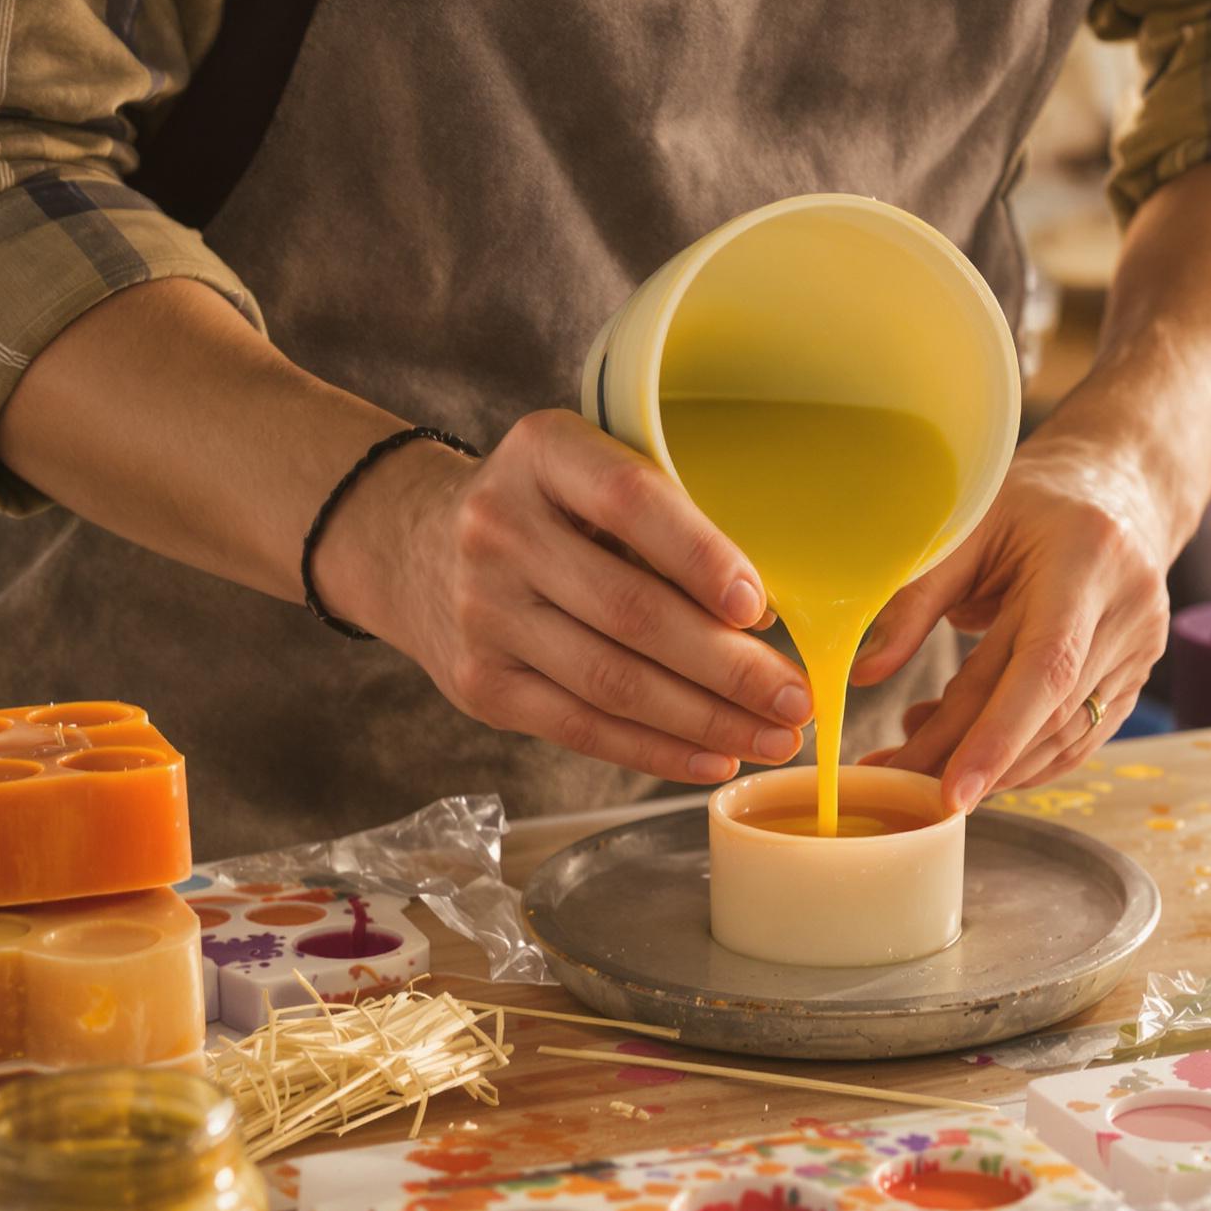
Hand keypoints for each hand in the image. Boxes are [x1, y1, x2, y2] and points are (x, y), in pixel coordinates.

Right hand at [323, 409, 812, 784]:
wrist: (413, 547)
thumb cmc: (544, 509)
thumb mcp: (585, 468)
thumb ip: (661, 510)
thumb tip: (773, 605)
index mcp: (543, 453)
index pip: (630, 501)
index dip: (701, 556)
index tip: (765, 607)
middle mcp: (501, 529)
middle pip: (630, 611)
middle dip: (728, 666)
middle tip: (797, 696)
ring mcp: (482, 612)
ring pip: (612, 683)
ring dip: (706, 719)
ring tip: (774, 735)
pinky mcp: (479, 684)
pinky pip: (581, 728)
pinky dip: (656, 750)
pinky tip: (715, 756)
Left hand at [853, 435, 1172, 809]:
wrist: (1118, 487)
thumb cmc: (1032, 500)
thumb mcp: (969, 527)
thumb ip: (918, 598)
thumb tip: (866, 674)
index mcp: (1087, 558)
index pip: (1046, 666)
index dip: (997, 736)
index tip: (949, 792)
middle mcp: (1127, 609)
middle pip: (1047, 712)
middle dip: (971, 759)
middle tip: (898, 782)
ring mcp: (1141, 649)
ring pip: (1064, 737)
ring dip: (991, 768)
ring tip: (916, 765)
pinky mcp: (1137, 677)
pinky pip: (1077, 738)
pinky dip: (1020, 759)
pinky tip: (964, 757)